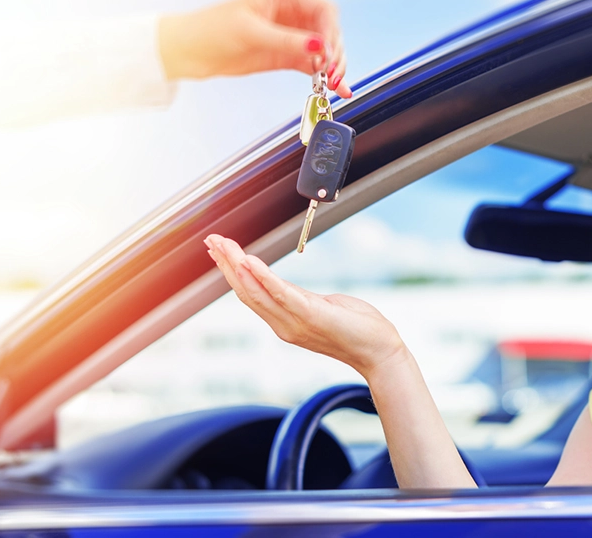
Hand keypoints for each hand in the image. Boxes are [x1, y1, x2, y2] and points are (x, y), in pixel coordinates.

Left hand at [159, 0, 351, 97]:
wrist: (188, 51)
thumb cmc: (212, 30)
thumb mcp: (251, 33)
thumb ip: (287, 41)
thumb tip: (320, 47)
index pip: (323, 10)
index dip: (331, 32)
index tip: (329, 54)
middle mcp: (291, 13)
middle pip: (329, 30)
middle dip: (334, 51)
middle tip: (332, 72)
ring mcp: (290, 35)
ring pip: (324, 49)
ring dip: (333, 66)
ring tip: (335, 83)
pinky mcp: (286, 56)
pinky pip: (313, 65)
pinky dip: (325, 76)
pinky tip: (338, 88)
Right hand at [204, 234, 403, 375]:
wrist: (380, 352)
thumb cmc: (356, 329)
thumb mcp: (321, 308)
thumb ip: (298, 299)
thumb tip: (284, 288)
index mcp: (285, 321)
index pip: (249, 294)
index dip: (231, 272)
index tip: (217, 251)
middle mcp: (284, 324)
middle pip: (246, 291)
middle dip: (226, 264)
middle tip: (211, 240)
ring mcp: (295, 322)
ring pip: (257, 292)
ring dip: (237, 265)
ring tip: (224, 245)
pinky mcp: (312, 315)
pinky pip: (282, 294)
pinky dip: (264, 277)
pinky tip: (250, 261)